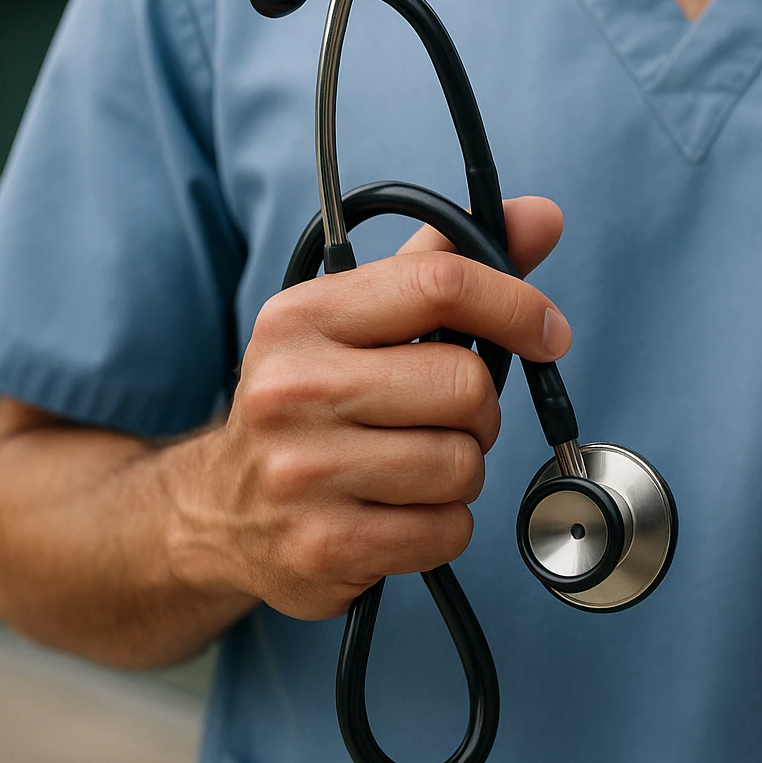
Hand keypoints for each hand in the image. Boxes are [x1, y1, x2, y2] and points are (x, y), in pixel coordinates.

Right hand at [167, 198, 565, 619]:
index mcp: (302, 317)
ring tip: (411, 468)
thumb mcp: (358, 320)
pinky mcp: (322, 547)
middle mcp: (292, 390)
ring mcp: (302, 474)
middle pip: (466, 386)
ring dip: (460, 472)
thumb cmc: (312, 403)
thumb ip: (447, 264)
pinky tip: (396, 514)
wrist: (215, 512)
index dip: (516, 306)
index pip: (440, 285)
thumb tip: (543, 215)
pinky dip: (442, 526)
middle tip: (443, 419)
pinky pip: (447, 530)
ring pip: (463, 464)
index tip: (547, 333)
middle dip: (478, 410)